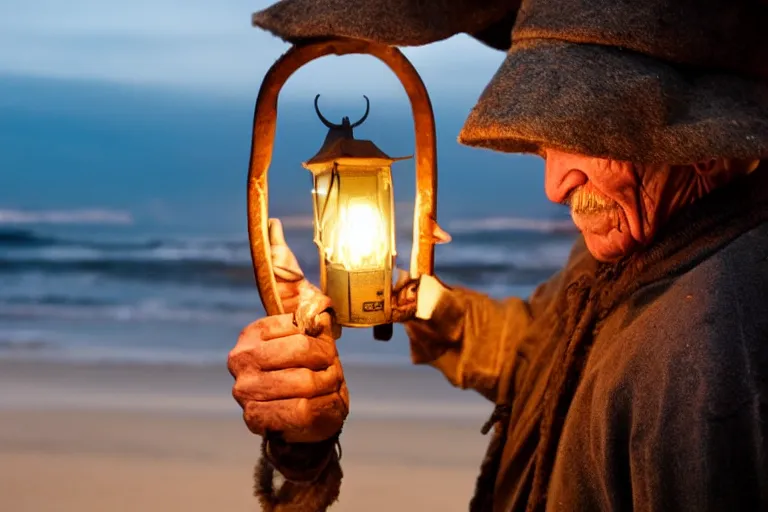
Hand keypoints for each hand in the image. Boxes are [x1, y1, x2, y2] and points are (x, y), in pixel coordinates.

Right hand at [228, 218, 347, 442]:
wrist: (306, 412)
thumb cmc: (308, 361)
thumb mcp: (302, 315)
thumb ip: (286, 272)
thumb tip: (272, 222)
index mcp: (251, 334)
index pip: (298, 329)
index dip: (322, 339)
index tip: (324, 346)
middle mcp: (239, 362)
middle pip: (303, 355)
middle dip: (327, 364)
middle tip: (329, 369)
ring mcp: (244, 393)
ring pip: (306, 384)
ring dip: (327, 387)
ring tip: (325, 387)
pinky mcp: (257, 420)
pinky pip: (302, 411)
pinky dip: (321, 409)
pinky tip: (319, 406)